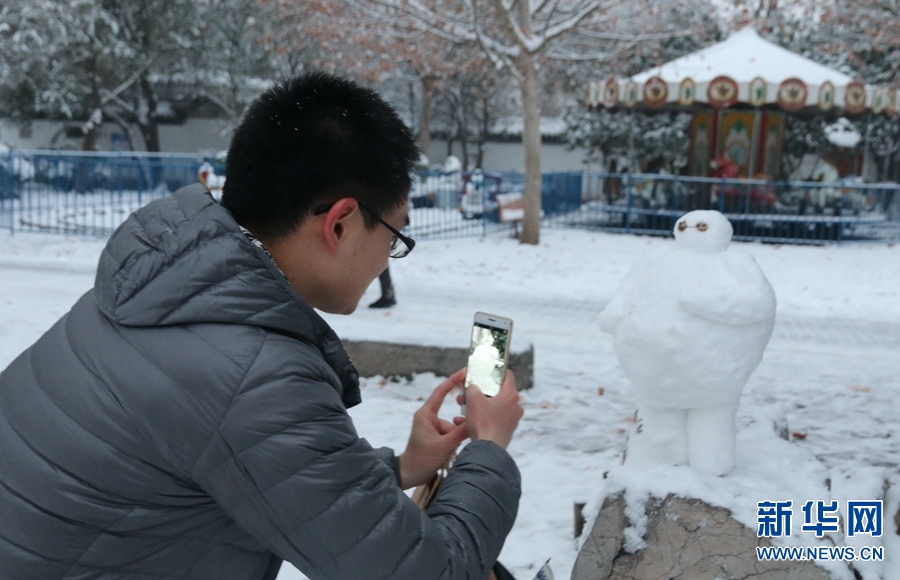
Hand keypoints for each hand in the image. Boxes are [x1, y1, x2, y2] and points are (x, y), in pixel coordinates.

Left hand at [398, 368, 468, 488]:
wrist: (411, 475)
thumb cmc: (421, 458)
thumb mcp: (443, 445)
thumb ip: (460, 433)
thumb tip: (476, 421)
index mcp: (426, 414)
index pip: (440, 392)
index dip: (452, 381)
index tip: (464, 372)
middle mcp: (429, 418)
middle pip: (451, 413)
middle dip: (460, 422)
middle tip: (466, 430)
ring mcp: (434, 428)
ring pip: (454, 426)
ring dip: (457, 436)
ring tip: (453, 449)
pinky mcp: (438, 437)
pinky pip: (452, 434)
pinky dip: (456, 441)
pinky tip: (454, 451)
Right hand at [464, 369, 521, 449]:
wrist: (487, 450)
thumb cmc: (483, 422)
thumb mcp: (473, 398)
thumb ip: (473, 386)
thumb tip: (473, 386)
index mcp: (511, 395)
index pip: (508, 375)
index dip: (496, 371)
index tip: (486, 372)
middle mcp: (516, 406)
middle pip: (498, 392)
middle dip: (481, 391)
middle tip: (468, 393)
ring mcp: (513, 419)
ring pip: (494, 406)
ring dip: (479, 405)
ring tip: (463, 408)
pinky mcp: (507, 430)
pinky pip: (494, 419)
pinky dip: (482, 417)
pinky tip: (466, 421)